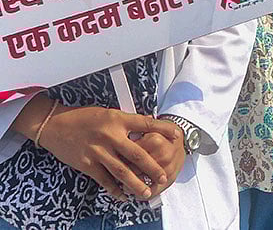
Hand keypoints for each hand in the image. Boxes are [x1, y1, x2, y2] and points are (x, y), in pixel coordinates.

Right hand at [33, 104, 178, 200]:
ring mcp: (98, 151)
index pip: (147, 124)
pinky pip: (104, 180)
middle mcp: (110, 136)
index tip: (178, 136)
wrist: (55, 125)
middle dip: (153, 168)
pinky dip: (114, 190)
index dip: (164, 130)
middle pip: (138, 154)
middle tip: (163, 176)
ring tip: (147, 192)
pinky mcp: (87, 164)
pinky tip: (123, 196)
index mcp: (118, 120)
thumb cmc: (84, 118)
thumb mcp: (109, 114)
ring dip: (136, 184)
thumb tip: (146, 133)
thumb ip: (126, 124)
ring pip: (122, 171)